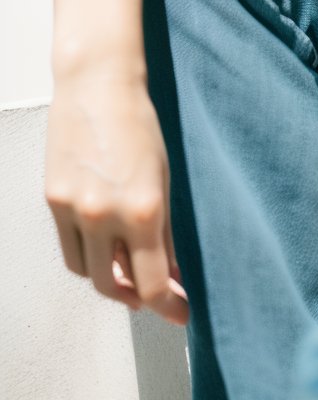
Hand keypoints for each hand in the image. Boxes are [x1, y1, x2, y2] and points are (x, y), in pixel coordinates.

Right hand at [44, 67, 189, 326]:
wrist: (98, 86)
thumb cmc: (140, 127)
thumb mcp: (165, 180)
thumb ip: (166, 231)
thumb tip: (173, 274)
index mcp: (144, 209)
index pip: (153, 283)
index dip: (169, 307)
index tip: (182, 313)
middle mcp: (105, 215)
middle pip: (117, 287)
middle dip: (140, 298)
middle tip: (158, 296)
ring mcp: (74, 210)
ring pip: (89, 273)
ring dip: (112, 282)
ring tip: (131, 275)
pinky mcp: (52, 201)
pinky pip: (70, 250)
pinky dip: (88, 258)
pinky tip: (105, 252)